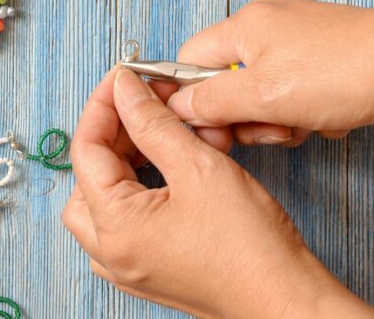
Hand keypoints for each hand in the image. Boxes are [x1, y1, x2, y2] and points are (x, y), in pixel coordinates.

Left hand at [63, 68, 373, 316]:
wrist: (287, 301)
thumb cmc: (251, 246)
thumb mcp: (199, 167)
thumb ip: (154, 124)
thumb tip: (126, 90)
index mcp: (115, 228)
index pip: (86, 150)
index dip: (104, 106)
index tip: (124, 78)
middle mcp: (113, 252)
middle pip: (88, 177)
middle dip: (112, 134)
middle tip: (141, 103)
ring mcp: (130, 266)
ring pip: (102, 200)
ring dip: (122, 161)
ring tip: (154, 132)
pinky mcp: (151, 270)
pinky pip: (125, 222)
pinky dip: (136, 189)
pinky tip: (163, 168)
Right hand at [168, 0, 373, 145]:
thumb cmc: (346, 72)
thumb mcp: (263, 96)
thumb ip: (211, 102)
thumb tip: (177, 107)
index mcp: (244, 25)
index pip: (189, 59)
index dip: (191, 97)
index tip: (206, 127)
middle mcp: (269, 26)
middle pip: (228, 80)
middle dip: (244, 115)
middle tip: (267, 130)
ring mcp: (301, 41)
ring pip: (264, 92)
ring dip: (277, 119)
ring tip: (303, 125)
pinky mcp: (328, 58)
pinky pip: (297, 93)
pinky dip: (305, 113)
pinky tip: (328, 120)